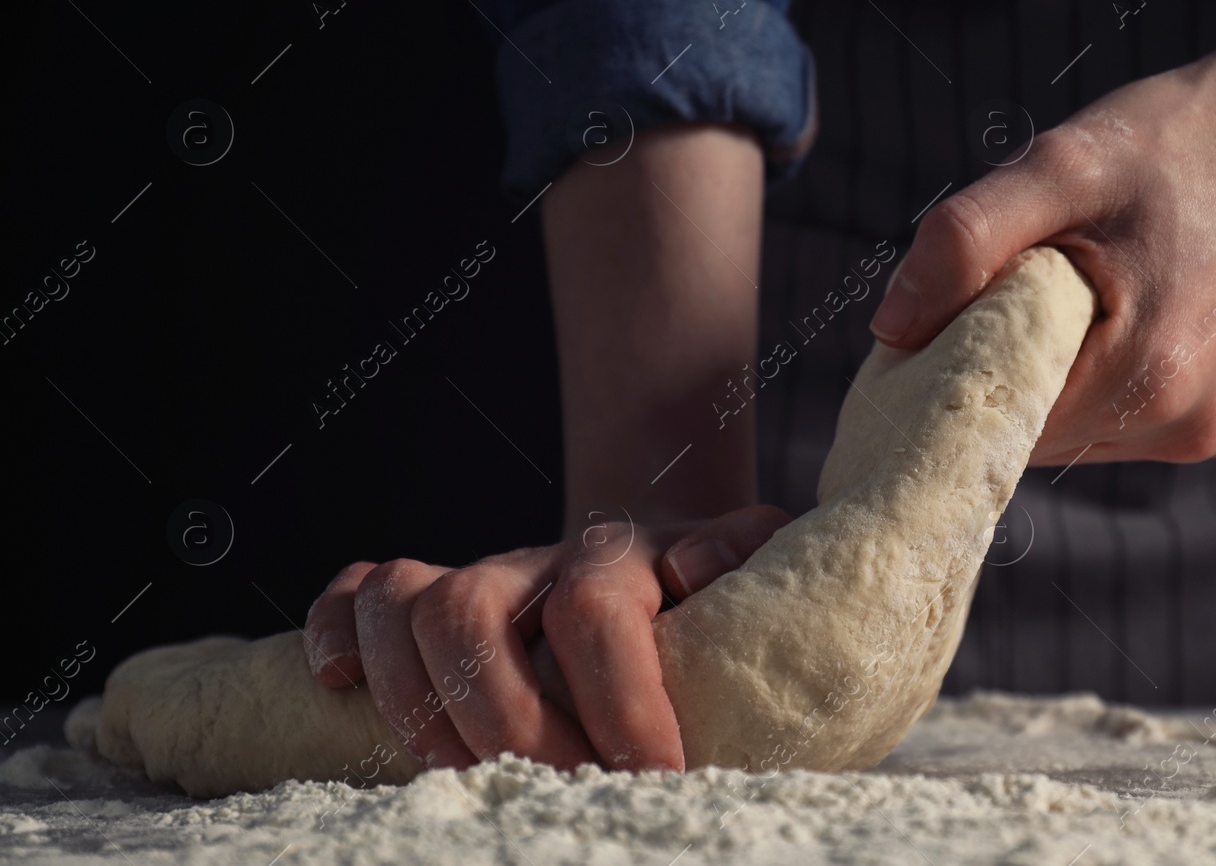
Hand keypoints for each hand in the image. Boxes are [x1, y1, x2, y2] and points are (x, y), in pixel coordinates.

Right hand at [301, 502, 788, 772]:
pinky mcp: (428, 601)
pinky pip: (350, 592)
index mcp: (620, 557)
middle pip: (471, 609)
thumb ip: (745, 559)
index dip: (618, 696)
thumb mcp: (749, 573)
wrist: (662, 561)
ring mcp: (476, 578)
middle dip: (505, 719)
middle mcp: (535, 562)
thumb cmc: (710, 598)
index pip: (594, 607)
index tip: (654, 776)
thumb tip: (699, 569)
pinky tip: (338, 688)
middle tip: (560, 792)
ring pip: (402, 600)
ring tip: (466, 776)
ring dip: (417, 699)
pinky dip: (332, 633)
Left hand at [869, 0, 1215, 464]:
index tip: (920, 340)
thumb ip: (966, 242)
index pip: (1002, 422)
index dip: (947, 384)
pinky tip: (1109, 318)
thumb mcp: (1056, 167)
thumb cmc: (1170, 140)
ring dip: (1049, 382)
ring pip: (1079, 435)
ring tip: (1061, 298)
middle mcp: (1193, 421)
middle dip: (997, 379)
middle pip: (1038, 436)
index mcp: (1150, 372)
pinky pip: (1128, 424)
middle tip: (982, 302)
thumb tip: (892, 329)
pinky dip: (1098, 384)